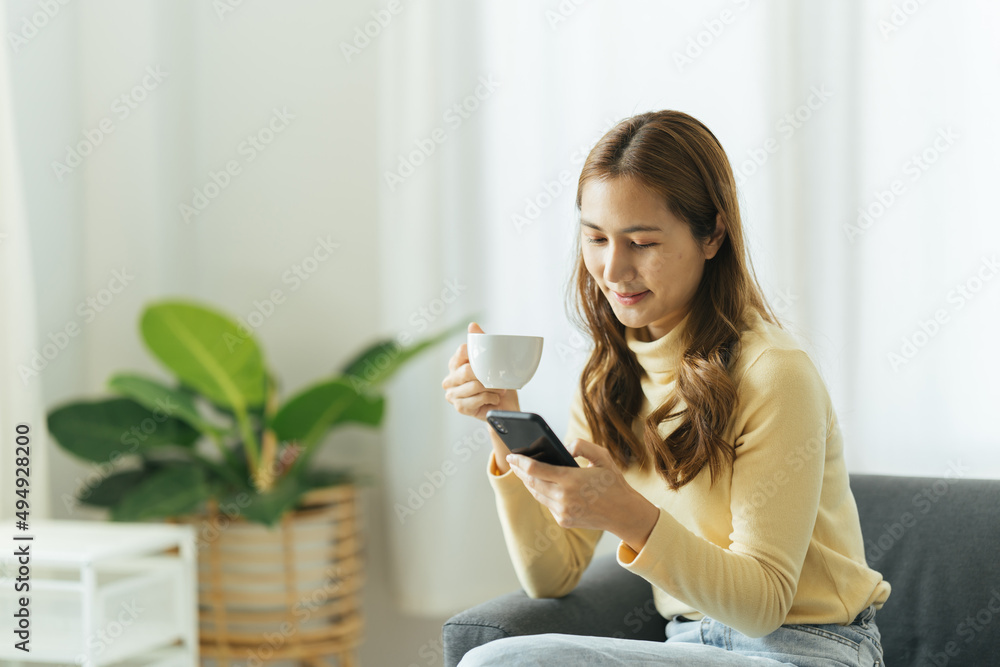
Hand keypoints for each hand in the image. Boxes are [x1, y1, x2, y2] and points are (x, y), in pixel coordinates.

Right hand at [442, 322, 519, 419]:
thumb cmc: (497, 382)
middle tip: (498, 379)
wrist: (505, 405)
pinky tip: (493, 398)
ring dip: (491, 388)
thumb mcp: (492, 359)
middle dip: (486, 376)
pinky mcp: (459, 407)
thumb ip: (482, 341)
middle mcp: (451, 378)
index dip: (476, 355)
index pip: (462, 352)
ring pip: (473, 386)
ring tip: (499, 390)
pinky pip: (476, 399)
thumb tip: (472, 325)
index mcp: (455, 363)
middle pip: (467, 371)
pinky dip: (489, 398)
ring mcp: (453, 394)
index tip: (489, 361)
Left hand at [506, 437, 659, 552]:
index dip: (520, 461)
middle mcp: (564, 498)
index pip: (535, 469)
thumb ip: (581, 445)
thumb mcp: (602, 456)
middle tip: (513, 461)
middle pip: (531, 483)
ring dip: (528, 483)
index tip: (511, 455)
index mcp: (571, 480)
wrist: (623, 513)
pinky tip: (539, 485)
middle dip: (519, 471)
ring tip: (522, 471)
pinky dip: (542, 493)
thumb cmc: (613, 482)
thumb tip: (563, 447)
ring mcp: (562, 512)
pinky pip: (547, 504)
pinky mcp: (563, 521)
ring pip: (537, 494)